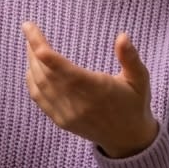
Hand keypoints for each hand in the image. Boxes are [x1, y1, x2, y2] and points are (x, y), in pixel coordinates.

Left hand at [23, 22, 158, 157]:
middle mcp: (79, 104)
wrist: (128, 139)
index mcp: (97, 90)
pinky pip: (40, 99)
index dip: (46, 54)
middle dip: (34, 50)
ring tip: (30, 43)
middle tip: (29, 28)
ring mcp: (67, 114)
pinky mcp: (61, 120)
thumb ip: (130, 57)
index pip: (65, 70)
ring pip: (40, 85)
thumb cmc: (134, 103)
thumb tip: (122, 36)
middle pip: (46, 74)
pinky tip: (32, 67)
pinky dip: (31, 81)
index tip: (32, 32)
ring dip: (31, 63)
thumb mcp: (139, 79)